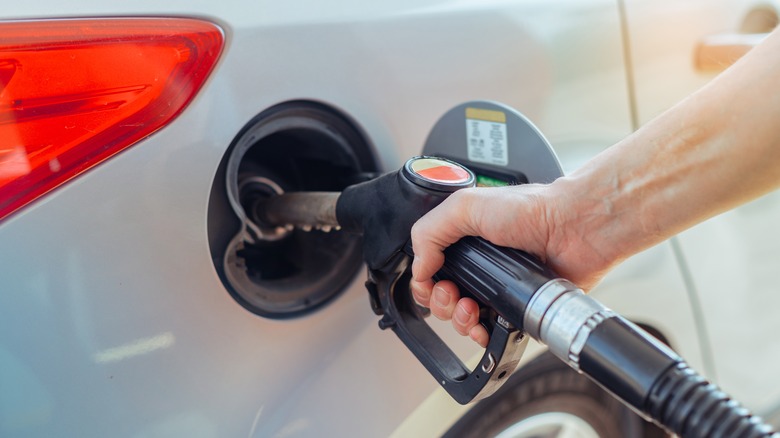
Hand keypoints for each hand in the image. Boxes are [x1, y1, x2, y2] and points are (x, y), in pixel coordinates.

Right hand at [409, 181, 612, 346]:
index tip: (431, 284)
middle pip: (442, 298)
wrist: (574, 228)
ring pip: (462, 319)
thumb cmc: (532, 209)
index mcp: (463, 240)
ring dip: (459, 320)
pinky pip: (491, 332)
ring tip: (471, 309)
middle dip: (440, 303)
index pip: (429, 270)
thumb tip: (418, 268)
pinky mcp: (517, 307)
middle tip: (454, 294)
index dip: (424, 282)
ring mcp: (497, 288)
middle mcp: (479, 265)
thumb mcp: (467, 205)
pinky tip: (483, 328)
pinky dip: (481, 336)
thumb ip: (430, 232)